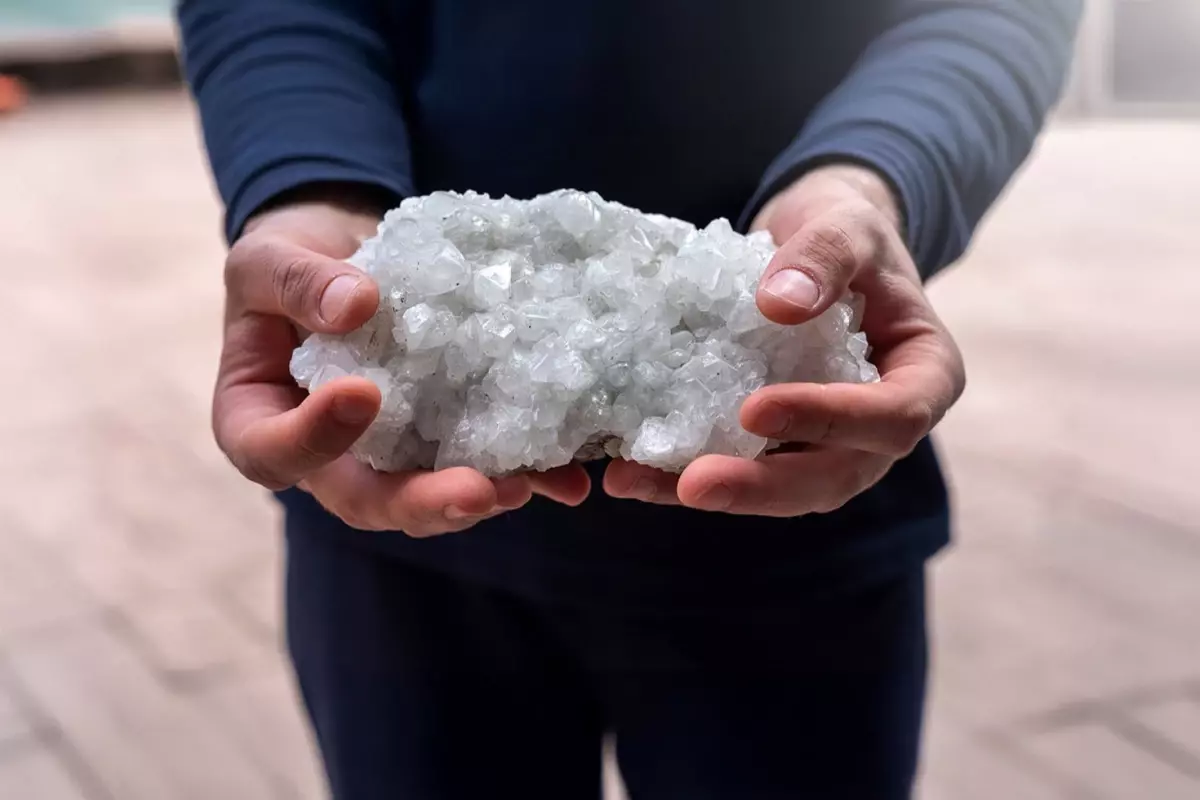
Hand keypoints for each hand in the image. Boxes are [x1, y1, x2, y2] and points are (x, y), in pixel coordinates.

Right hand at [214, 189, 589, 534]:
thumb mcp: (270, 258)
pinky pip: (479, 462)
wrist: (344, 254)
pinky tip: (565, 474)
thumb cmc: (288, 262)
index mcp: (259, 422)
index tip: (363, 392)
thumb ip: (297, 282)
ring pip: (429, 493)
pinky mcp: (442, 435)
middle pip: (365, 499)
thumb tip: (357, 305)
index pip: (273, 452)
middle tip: (475, 492)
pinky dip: (522, 471)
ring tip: (529, 485)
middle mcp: (325, 456)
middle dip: (421, 502)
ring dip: (482, 497)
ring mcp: (388, 453)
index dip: (314, 438)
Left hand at [604, 164, 964, 515]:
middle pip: (832, 477)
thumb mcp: (848, 224)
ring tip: (634, 481)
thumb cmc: (850, 230)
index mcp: (923, 379)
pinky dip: (681, 468)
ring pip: (778, 486)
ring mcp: (826, 442)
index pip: (893, 420)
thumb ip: (825, 256)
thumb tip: (780, 303)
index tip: (755, 410)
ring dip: (710, 489)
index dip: (829, 423)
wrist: (819, 244)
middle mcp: (877, 427)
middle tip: (691, 484)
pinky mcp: (776, 441)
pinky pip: (736, 464)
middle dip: (761, 487)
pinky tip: (628, 468)